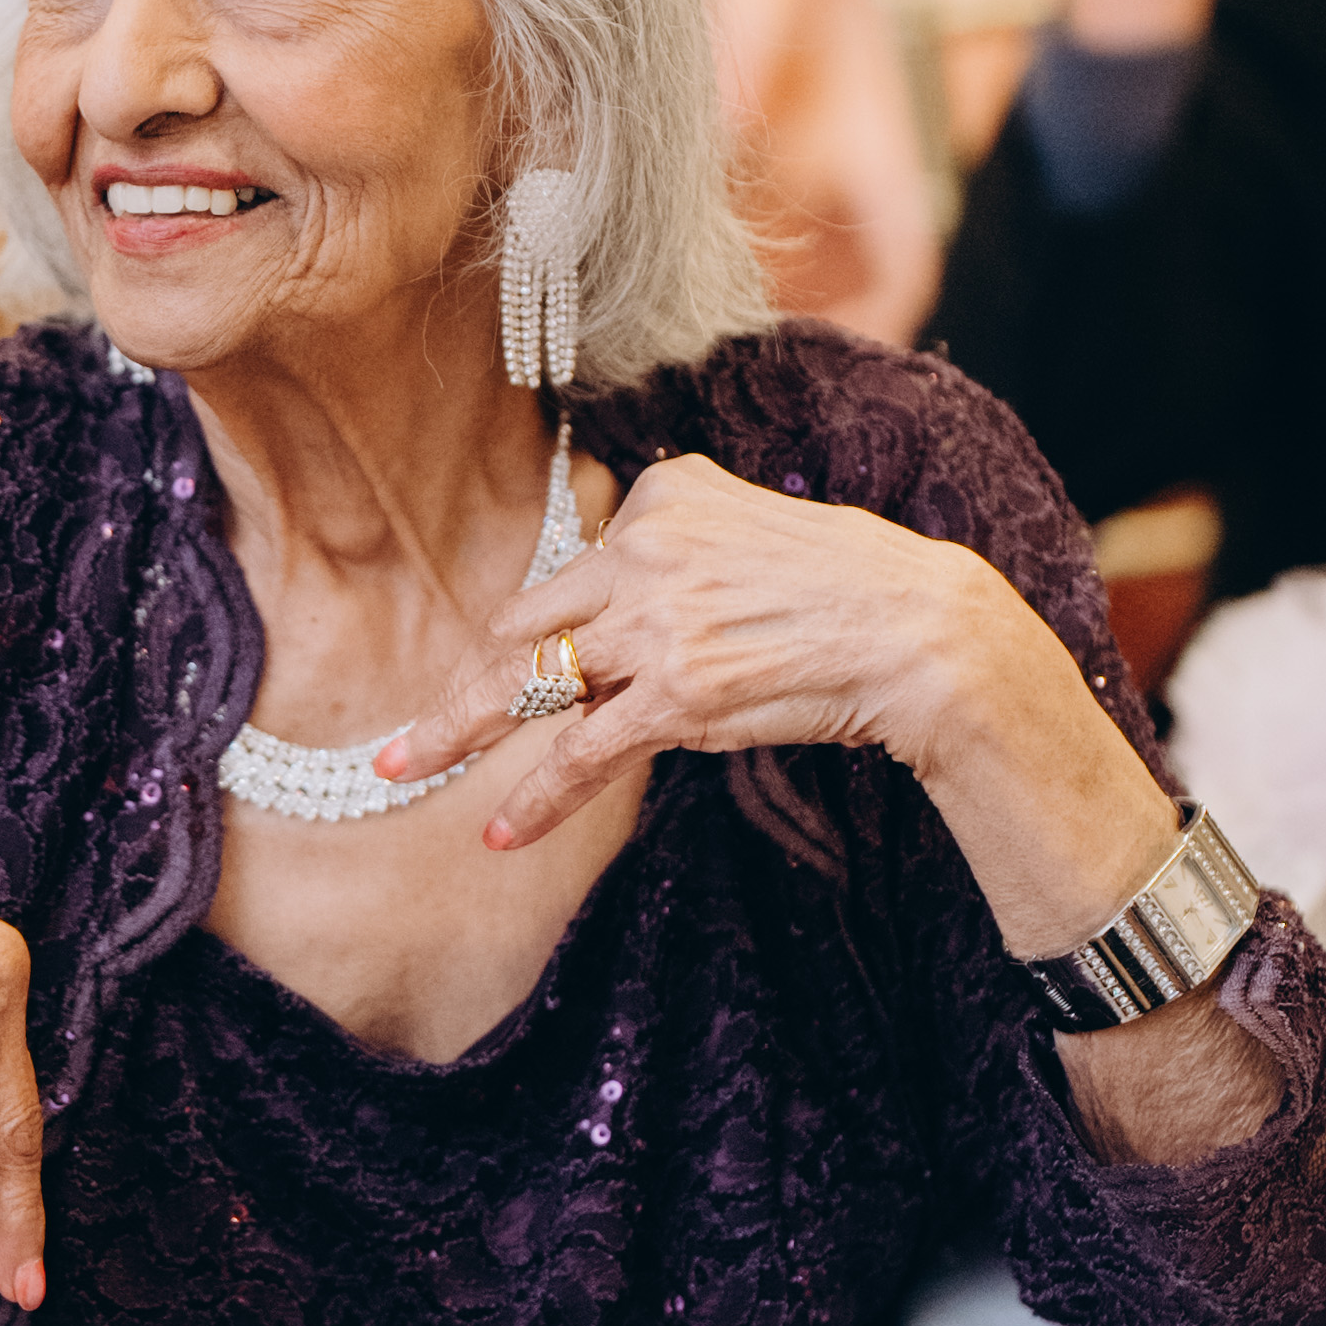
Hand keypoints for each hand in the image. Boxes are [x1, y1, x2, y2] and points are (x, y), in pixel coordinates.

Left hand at [375, 457, 1171, 939]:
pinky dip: (539, 795)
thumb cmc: (856, 584)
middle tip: (413, 726)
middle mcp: (646, 548)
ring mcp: (656, 623)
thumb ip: (690, 546)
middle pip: (529, 619)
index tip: (523, 660)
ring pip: (533, 680)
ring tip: (406, 764)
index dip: (553, 625)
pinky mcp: (676, 694)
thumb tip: (635, 595)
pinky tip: (505, 831)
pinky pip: (584, 749)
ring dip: (461, 729)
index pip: (579, 566)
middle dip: (471, 677)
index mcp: (665, 494)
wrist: (920, 629)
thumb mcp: (761, 527)